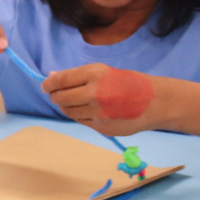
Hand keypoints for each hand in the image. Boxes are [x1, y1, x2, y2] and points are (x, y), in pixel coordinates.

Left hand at [42, 64, 158, 133]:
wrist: (154, 102)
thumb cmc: (129, 83)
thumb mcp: (104, 72)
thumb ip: (78, 76)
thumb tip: (51, 78)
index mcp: (95, 74)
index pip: (61, 80)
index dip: (49, 84)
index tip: (45, 85)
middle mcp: (94, 93)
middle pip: (61, 98)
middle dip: (55, 96)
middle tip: (56, 94)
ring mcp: (97, 113)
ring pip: (69, 112)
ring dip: (67, 107)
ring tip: (75, 102)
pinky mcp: (101, 127)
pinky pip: (81, 121)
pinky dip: (79, 115)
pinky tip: (88, 110)